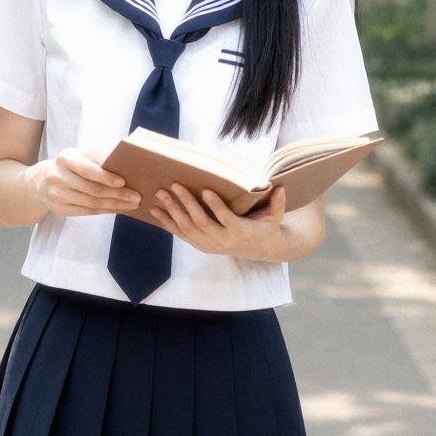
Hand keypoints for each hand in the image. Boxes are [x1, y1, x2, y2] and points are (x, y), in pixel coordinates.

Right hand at [35, 148, 141, 217]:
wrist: (45, 180)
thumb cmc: (74, 165)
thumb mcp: (84, 155)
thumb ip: (102, 158)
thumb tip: (128, 163)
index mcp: (65, 158)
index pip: (88, 170)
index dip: (106, 177)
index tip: (123, 182)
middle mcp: (57, 176)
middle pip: (92, 189)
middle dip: (117, 194)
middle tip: (136, 197)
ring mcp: (56, 194)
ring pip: (91, 203)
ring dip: (115, 205)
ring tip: (132, 204)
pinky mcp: (59, 208)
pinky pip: (87, 212)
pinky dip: (106, 211)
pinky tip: (118, 209)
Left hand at [147, 180, 288, 257]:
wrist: (258, 249)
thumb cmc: (266, 227)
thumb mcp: (275, 217)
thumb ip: (278, 203)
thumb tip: (281, 187)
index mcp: (240, 232)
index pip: (226, 219)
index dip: (216, 206)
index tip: (206, 190)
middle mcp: (222, 241)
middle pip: (201, 222)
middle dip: (186, 203)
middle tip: (175, 186)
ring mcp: (209, 244)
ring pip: (187, 228)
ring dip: (172, 211)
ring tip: (161, 194)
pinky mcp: (200, 245)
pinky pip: (181, 234)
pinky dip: (167, 223)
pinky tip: (155, 210)